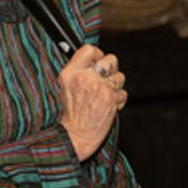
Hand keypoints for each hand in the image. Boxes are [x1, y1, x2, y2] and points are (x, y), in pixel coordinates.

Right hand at [58, 45, 127, 160]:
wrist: (73, 137)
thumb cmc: (69, 116)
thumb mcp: (64, 88)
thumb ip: (78, 72)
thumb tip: (96, 60)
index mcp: (69, 73)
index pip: (89, 50)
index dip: (98, 54)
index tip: (98, 62)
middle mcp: (84, 77)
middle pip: (110, 60)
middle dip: (111, 70)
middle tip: (104, 82)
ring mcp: (99, 86)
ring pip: (119, 77)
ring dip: (116, 87)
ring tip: (104, 97)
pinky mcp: (110, 97)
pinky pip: (123, 92)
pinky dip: (119, 100)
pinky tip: (108, 107)